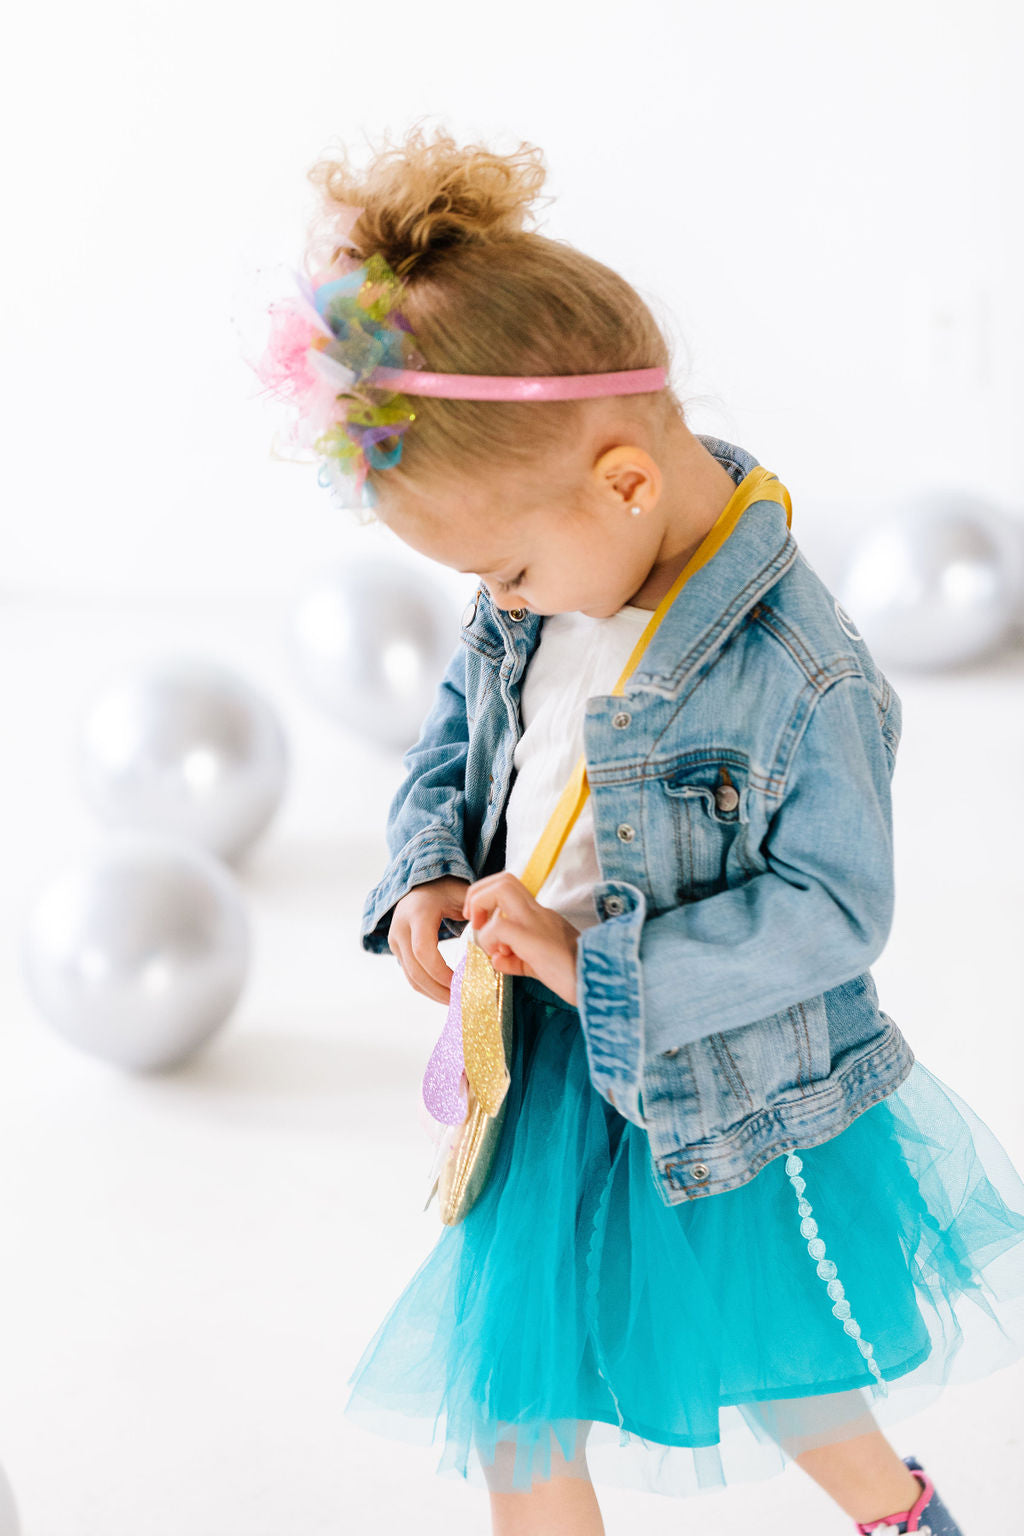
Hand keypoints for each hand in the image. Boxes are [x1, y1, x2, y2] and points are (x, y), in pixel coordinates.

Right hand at [389, 876, 471, 1003]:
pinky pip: (410, 975)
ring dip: (433, 993)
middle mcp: (401, 928)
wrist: (421, 885)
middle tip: (462, 1001)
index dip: (441, 972)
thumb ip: (479, 913)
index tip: (462, 983)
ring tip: (457, 1002)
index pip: (424, 950)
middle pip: (415, 969)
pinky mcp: (397, 950)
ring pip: (411, 977)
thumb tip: (494, 939)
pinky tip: (446, 993)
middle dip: (439, 990)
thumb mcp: (463, 895)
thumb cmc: (447, 890)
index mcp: (417, 913)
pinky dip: (428, 988)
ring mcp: (395, 940)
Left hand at [462, 871, 578, 1007]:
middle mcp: (540, 913)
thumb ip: (517, 961)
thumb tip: (497, 960)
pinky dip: (490, 939)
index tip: (481, 923)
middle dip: (478, 894)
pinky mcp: (534, 940)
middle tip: (475, 920)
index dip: (487, 897)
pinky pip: (500, 926)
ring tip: (486, 938)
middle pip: (503, 879)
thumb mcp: (540, 966)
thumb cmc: (576, 977)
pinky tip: (501, 959)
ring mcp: (538, 923)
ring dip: (482, 908)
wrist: (602, 984)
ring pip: (500, 889)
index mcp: (542, 917)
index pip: (510, 888)